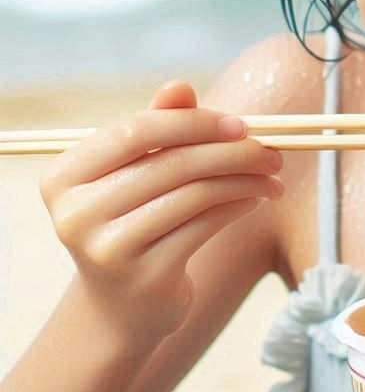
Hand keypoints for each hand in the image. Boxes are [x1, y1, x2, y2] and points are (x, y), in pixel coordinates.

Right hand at [39, 80, 284, 341]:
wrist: (123, 306)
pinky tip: (256, 198)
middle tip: (272, 152)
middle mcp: (76, 213)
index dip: (194, 122)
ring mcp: (107, 248)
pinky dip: (239, 205)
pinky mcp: (143, 276)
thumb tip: (179, 86)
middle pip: (172, 163)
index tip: (241, 124)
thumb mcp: (137, 173)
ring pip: (194, 194)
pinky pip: (205, 225)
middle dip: (232, 152)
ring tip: (272, 177)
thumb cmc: (134, 221)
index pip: (136, 131)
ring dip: (245, 180)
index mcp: (64, 176)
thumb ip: (157, 128)